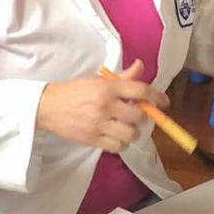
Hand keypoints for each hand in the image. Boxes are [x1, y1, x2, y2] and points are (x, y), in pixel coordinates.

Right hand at [37, 60, 168, 150]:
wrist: (49, 107)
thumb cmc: (76, 91)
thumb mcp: (98, 80)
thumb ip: (122, 77)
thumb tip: (141, 66)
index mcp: (108, 87)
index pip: (140, 90)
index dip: (157, 97)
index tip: (164, 103)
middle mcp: (106, 105)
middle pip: (139, 116)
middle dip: (141, 117)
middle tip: (134, 116)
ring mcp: (99, 124)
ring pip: (131, 134)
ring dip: (132, 133)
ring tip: (126, 128)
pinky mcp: (93, 139)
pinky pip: (118, 147)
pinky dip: (122, 144)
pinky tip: (116, 138)